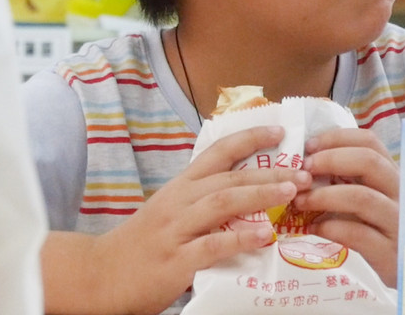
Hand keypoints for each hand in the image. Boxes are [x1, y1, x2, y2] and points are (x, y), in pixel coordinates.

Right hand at [90, 126, 312, 314]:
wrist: (99, 275)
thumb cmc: (142, 244)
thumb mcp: (170, 212)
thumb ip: (203, 201)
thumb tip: (248, 193)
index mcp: (180, 187)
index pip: (217, 152)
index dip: (249, 138)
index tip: (280, 130)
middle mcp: (179, 202)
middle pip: (228, 177)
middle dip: (269, 170)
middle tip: (304, 170)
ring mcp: (176, 230)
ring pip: (222, 203)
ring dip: (259, 194)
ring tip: (291, 191)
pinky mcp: (175, 260)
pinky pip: (211, 246)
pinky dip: (238, 239)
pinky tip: (262, 235)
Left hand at [292, 128, 398, 286]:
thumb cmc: (386, 229)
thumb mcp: (376, 198)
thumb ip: (352, 180)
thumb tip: (308, 163)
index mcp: (395, 174)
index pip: (370, 142)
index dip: (336, 139)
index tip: (309, 146)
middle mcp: (401, 194)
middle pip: (369, 162)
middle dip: (330, 160)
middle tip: (304, 170)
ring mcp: (397, 223)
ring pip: (361, 197)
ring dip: (323, 195)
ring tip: (300, 201)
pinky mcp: (389, 253)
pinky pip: (356, 233)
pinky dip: (329, 227)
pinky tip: (313, 228)